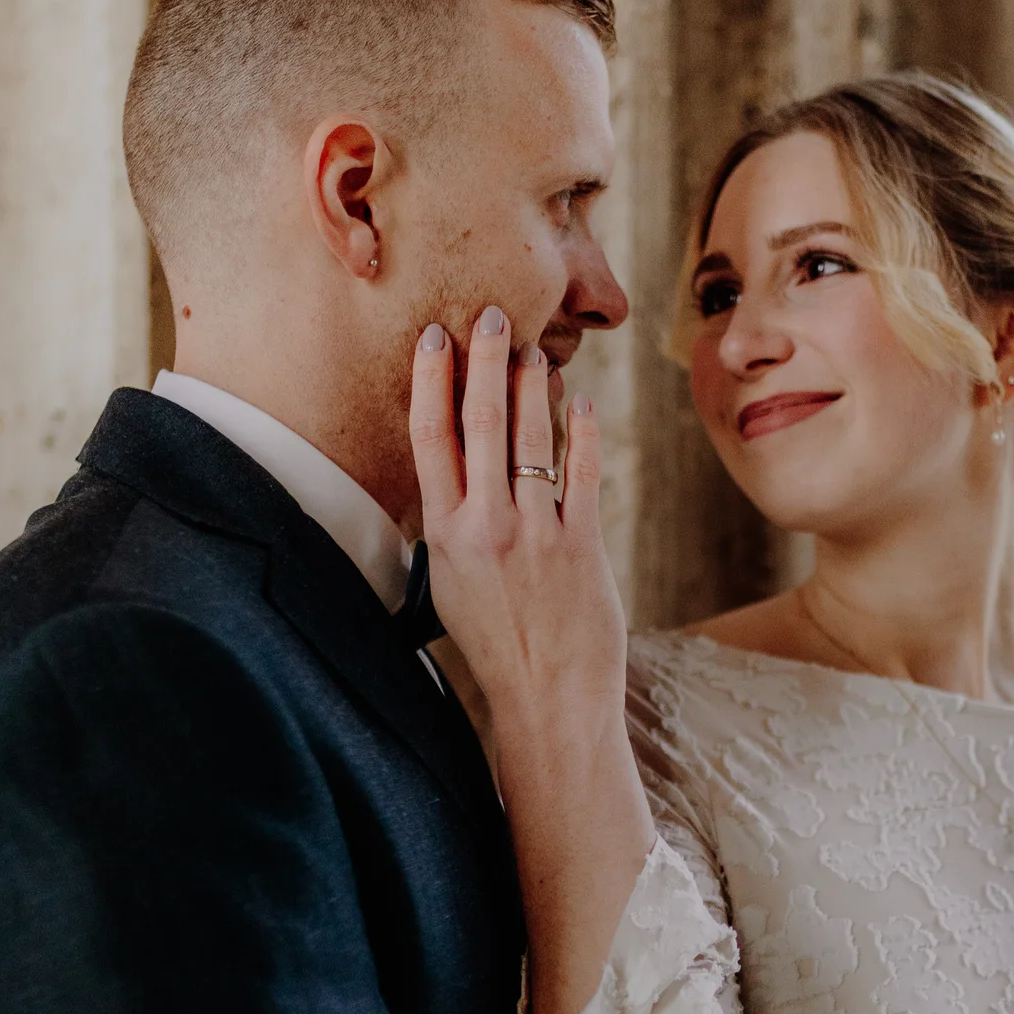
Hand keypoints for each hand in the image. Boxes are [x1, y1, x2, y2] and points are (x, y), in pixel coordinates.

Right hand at [409, 305, 625, 735]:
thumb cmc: (497, 647)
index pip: (430, 439)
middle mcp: (486, 527)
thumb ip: (452, 530)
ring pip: (531, 438)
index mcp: (445, 535)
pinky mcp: (581, 544)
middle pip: (481, 423)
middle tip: (491, 315)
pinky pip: (582, 472)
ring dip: (533, 385)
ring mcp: (536, 533)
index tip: (432, 338)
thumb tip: (452, 483)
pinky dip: (582, 431)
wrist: (546, 698)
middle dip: (486, 362)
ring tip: (533, 348)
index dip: (430, 381)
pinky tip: (581, 400)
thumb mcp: (451, 587)